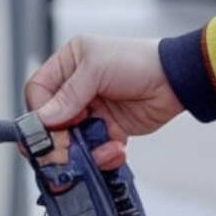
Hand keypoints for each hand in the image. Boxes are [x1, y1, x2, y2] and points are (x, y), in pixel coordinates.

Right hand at [24, 36, 181, 168]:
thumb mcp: (97, 69)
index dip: (41, 110)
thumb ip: (68, 95)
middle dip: (59, 137)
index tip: (51, 125)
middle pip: (51, 120)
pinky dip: (103, 153)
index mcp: (68, 64)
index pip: (38, 90)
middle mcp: (77, 88)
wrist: (177, 81)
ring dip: (84, 148)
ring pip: (72, 139)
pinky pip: (94, 148)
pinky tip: (115, 147)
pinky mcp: (108, 129)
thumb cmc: (139, 62)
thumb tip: (44, 118)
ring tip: (100, 147)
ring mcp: (92, 110)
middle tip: (65, 149)